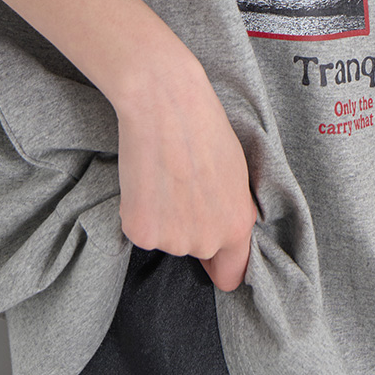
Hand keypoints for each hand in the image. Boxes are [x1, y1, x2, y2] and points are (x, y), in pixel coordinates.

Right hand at [117, 28, 257, 290]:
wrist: (164, 99)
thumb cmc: (202, 124)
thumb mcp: (235, 172)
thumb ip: (230, 211)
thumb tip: (220, 238)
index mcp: (236, 226)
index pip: (230, 275)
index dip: (218, 263)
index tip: (210, 254)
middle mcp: (206, 241)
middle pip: (194, 251)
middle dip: (188, 226)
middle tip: (182, 183)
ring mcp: (172, 239)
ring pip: (165, 238)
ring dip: (162, 216)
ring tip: (164, 173)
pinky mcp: (140, 231)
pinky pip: (140, 229)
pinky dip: (138, 209)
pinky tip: (145, 177)